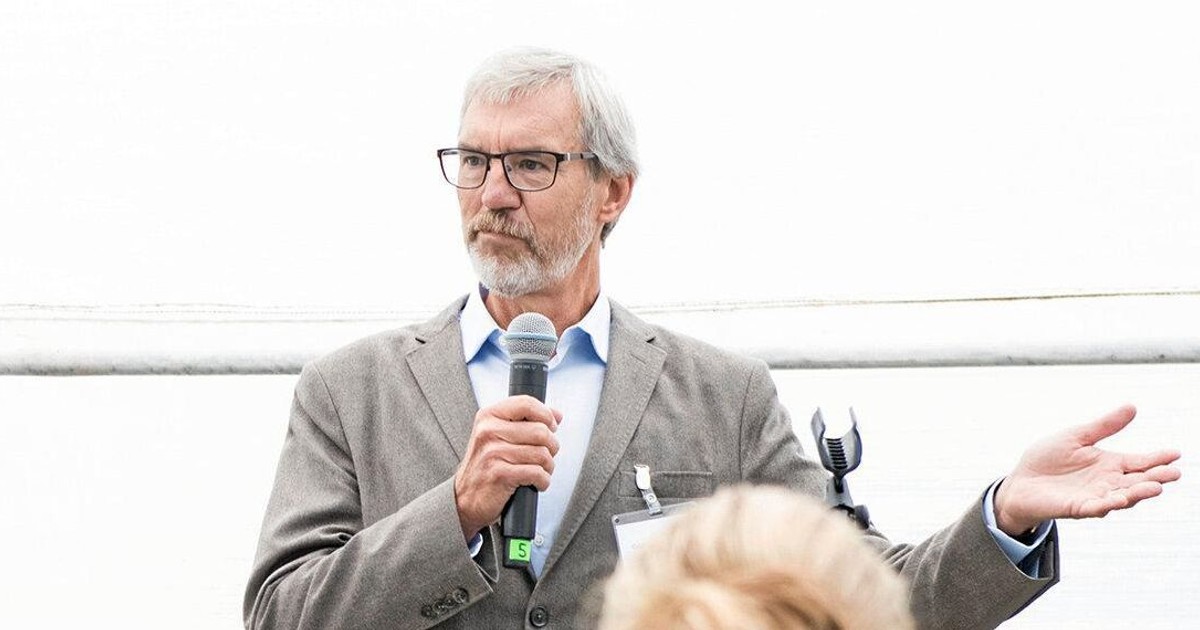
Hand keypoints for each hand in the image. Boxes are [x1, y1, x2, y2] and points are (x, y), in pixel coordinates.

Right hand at [453, 395, 562, 539]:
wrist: (465, 498)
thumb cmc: (485, 466)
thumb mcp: (498, 436)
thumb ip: (526, 421)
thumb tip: (556, 415)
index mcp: (488, 417)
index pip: (526, 403)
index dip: (546, 415)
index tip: (551, 426)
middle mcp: (489, 432)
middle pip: (541, 431)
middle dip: (551, 447)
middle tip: (544, 455)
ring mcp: (493, 453)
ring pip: (542, 454)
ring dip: (548, 466)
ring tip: (539, 470)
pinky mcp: (500, 474)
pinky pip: (537, 473)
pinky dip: (543, 481)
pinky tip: (535, 483)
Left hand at [993, 404, 1181, 535]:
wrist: (1020, 482)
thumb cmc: (1047, 459)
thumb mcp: (1076, 436)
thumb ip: (1104, 426)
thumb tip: (1132, 407)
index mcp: (1109, 464)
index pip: (1139, 462)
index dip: (1157, 459)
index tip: (1176, 454)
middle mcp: (1107, 482)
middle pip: (1138, 481)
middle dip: (1156, 478)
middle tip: (1173, 473)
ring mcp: (1094, 497)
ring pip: (1123, 497)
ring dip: (1138, 493)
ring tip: (1155, 487)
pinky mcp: (1077, 508)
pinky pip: (1096, 508)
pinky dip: (1108, 504)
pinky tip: (1120, 499)